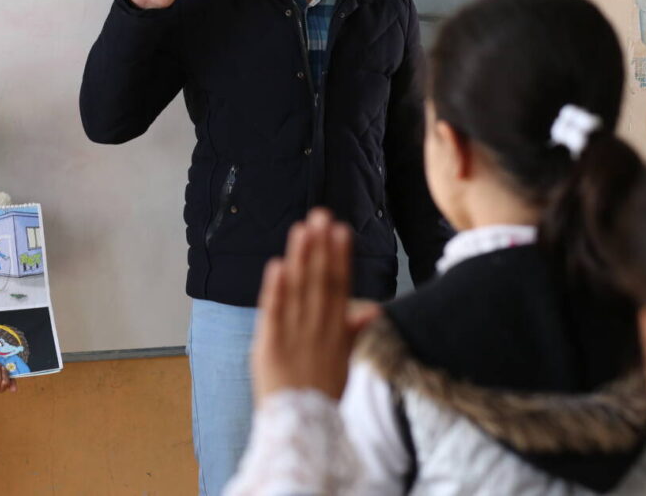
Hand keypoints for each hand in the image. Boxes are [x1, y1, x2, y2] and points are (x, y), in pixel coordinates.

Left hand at [250, 209, 378, 403]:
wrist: (301, 431)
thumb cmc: (322, 394)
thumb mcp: (345, 362)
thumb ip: (355, 331)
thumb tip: (375, 307)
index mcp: (335, 332)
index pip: (339, 286)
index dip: (339, 257)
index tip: (341, 230)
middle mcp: (317, 329)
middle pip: (320, 281)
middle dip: (321, 247)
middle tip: (321, 215)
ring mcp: (294, 336)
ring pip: (298, 290)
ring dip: (301, 258)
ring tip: (302, 229)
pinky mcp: (270, 346)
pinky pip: (274, 314)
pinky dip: (276, 290)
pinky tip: (278, 266)